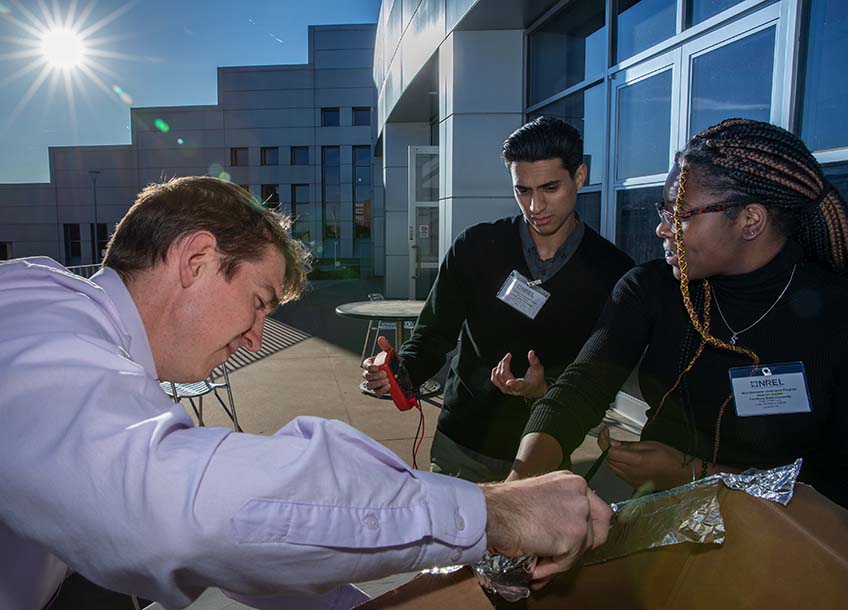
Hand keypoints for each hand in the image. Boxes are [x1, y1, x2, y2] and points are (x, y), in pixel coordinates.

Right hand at [361, 336, 392, 396]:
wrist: (400, 372)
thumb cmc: (392, 363)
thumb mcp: (390, 353)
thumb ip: (385, 346)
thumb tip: (381, 338)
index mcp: (370, 365)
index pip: (365, 365)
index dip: (370, 367)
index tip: (377, 367)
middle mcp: (370, 374)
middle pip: (367, 376)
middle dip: (375, 376)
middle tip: (385, 374)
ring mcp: (374, 383)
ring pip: (370, 385)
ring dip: (378, 383)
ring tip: (387, 380)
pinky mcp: (379, 390)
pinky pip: (377, 392)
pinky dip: (382, 390)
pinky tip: (388, 386)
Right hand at [482, 471, 610, 588]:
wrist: (493, 513)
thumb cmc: (505, 505)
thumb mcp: (540, 495)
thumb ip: (559, 508)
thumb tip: (565, 532)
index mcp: (572, 481)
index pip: (594, 508)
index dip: (586, 528)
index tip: (574, 540)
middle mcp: (581, 493)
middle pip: (600, 526)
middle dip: (583, 545)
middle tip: (564, 556)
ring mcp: (579, 514)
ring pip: (583, 547)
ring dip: (562, 560)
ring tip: (539, 563)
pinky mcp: (574, 535)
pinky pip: (568, 562)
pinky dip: (552, 569)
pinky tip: (535, 568)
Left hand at [490, 350, 546, 398]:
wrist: (534, 389)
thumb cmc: (536, 379)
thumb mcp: (538, 370)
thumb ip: (534, 361)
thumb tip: (531, 352)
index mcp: (524, 385)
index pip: (518, 386)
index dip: (513, 384)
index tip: (509, 382)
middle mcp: (514, 389)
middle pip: (504, 376)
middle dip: (504, 363)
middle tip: (508, 355)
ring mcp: (507, 390)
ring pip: (498, 378)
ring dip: (499, 366)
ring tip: (505, 360)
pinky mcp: (503, 389)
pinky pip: (495, 380)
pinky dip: (495, 372)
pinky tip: (498, 367)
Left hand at [605, 439, 689, 489]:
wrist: (682, 475)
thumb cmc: (669, 457)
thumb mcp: (650, 444)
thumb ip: (629, 445)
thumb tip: (612, 443)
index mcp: (636, 461)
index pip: (609, 452)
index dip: (603, 440)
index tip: (605, 432)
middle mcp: (631, 473)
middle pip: (608, 460)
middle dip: (607, 448)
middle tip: (612, 438)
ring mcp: (632, 481)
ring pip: (612, 468)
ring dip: (611, 457)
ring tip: (619, 448)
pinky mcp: (634, 485)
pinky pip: (619, 474)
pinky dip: (617, 465)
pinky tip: (625, 459)